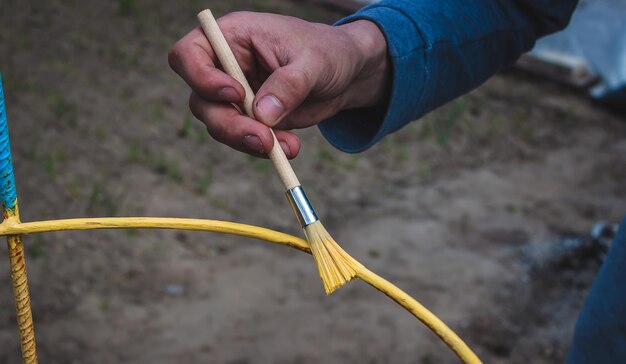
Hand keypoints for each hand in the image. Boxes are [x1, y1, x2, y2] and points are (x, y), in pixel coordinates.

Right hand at [168, 11, 388, 157]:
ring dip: (248, 141)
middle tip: (264, 140)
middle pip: (200, 100)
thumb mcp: (315, 62)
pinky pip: (241, 138)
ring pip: (218, 124)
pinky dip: (262, 148)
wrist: (347, 75)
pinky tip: (290, 148)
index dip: (201, 78)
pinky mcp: (250, 118)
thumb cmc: (330, 53)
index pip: (188, 54)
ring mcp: (235, 95)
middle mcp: (226, 66)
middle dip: (230, 124)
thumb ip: (289, 84)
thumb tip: (262, 115)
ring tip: (289, 147)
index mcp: (234, 36)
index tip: (236, 94)